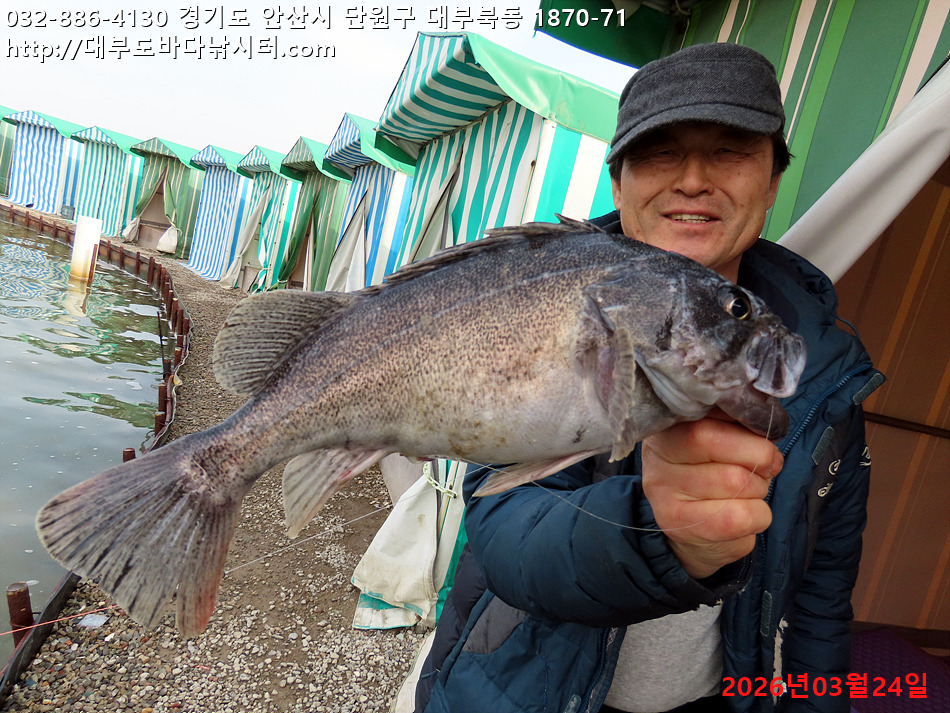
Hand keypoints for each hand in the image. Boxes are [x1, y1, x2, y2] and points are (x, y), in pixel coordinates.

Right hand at [641, 411, 782, 579]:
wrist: (695, 525)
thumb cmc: (715, 471)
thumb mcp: (720, 437)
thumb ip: (736, 422)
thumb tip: (762, 416)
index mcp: (671, 425)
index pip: (711, 414)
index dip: (748, 426)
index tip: (760, 435)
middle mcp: (658, 455)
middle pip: (721, 445)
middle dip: (760, 458)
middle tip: (764, 466)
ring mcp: (663, 491)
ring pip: (737, 482)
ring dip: (759, 488)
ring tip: (748, 490)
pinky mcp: (679, 523)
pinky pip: (739, 517)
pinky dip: (759, 515)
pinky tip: (746, 513)